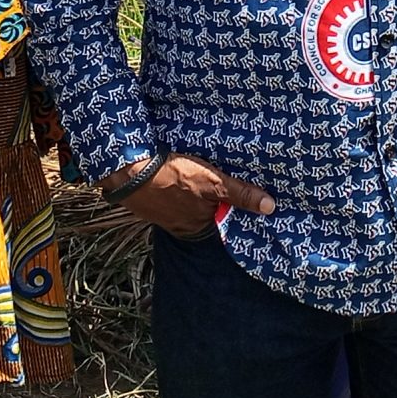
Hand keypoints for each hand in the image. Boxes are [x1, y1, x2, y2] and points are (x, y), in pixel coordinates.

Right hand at [112, 154, 272, 237]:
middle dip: (221, 200)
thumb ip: (239, 195)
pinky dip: (185, 187)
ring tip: (214, 174)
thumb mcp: (212, 184)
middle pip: (211, 213)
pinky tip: (188, 172)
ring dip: (202, 192)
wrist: (127, 169)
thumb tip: (270, 207)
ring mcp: (167, 214)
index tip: (253, 197)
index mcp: (199, 228)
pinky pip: (177, 195)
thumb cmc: (172, 177)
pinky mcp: (155, 199)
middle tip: (237, 180)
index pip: (227, 222)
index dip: (239, 210)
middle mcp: (184, 227)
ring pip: (194, 203)